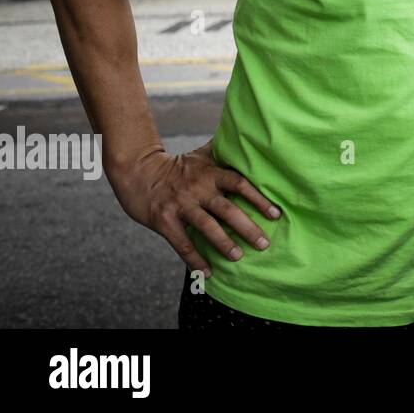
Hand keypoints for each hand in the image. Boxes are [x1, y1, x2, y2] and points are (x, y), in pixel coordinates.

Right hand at [105, 140, 279, 279]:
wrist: (138, 170)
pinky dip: (196, 260)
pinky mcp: (164, 221)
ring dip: (224, 244)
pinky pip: (182, 244)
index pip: (239, 184)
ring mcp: (180, 206)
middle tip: (264, 243)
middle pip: (227, 209)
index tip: (275, 214)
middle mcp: (198, 189)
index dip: (258, 199)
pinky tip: (208, 272)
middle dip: (247, 228)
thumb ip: (224, 152)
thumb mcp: (201, 155)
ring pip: (206, 227)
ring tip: (238, 256)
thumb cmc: (177, 166)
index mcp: (211, 173)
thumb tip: (250, 139)